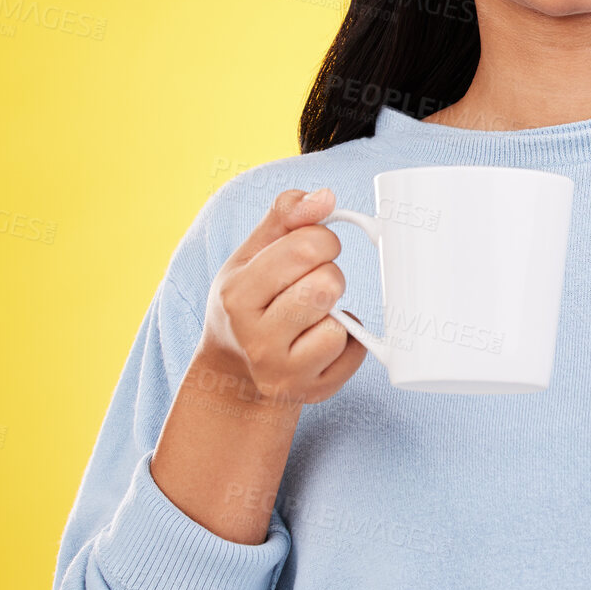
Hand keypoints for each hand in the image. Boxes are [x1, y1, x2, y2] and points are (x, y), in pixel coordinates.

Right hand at [200, 187, 366, 408]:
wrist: (235, 372)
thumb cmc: (251, 301)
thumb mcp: (252, 253)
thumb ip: (286, 216)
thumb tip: (324, 197)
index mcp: (237, 294)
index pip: (309, 246)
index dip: (322, 240)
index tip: (312, 251)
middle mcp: (256, 339)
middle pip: (328, 284)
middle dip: (329, 275)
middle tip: (311, 285)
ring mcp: (283, 372)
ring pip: (340, 325)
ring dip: (335, 313)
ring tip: (311, 315)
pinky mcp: (311, 392)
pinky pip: (354, 352)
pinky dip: (348, 341)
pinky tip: (320, 341)